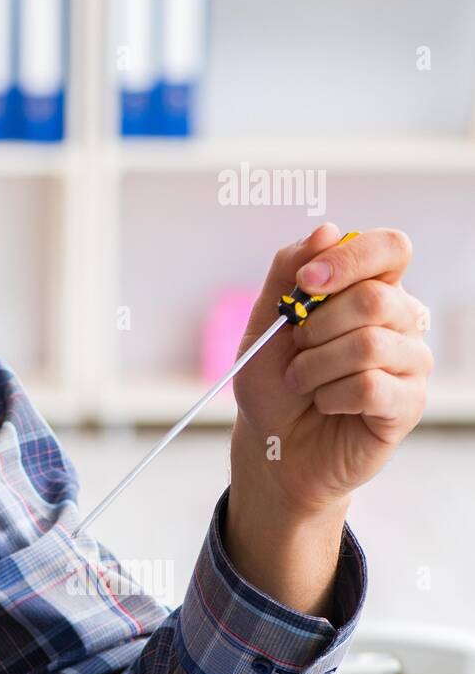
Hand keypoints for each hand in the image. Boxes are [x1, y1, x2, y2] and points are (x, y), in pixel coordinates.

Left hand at [230, 222, 431, 517]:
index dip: (351, 257)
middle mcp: (400, 320)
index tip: (308, 282)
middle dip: (317, 326)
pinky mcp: (408, 403)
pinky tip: (325, 404)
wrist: (271, 442)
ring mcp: (410, 362)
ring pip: (370, 344)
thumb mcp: (264, 320)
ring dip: (316, 366)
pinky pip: (372, 387)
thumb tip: (327, 231)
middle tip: (297, 348)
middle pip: (376, 298)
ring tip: (302, 382)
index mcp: (371, 287)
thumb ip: (289, 272)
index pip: (391, 247)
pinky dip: (332, 396)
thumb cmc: (273, 380)